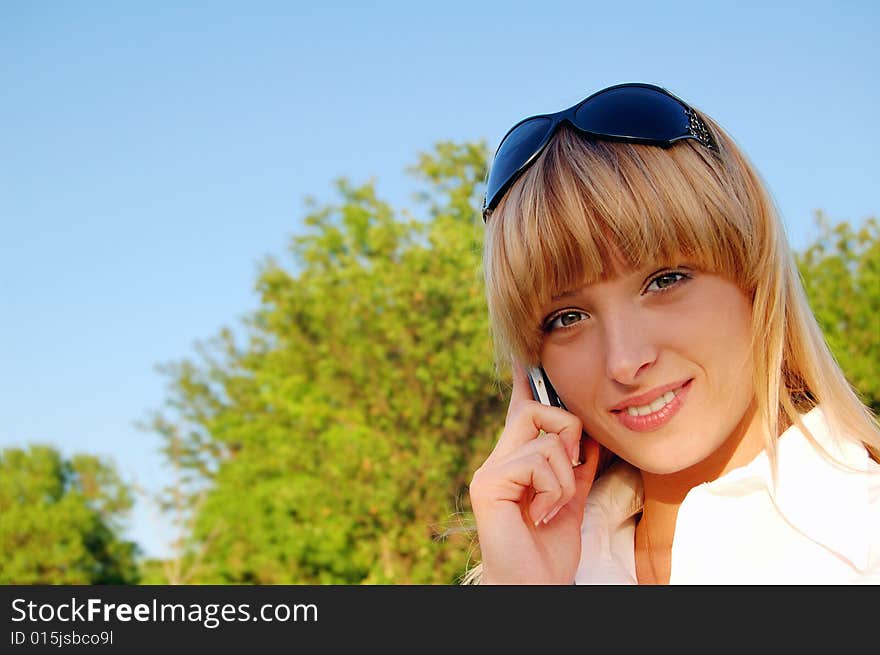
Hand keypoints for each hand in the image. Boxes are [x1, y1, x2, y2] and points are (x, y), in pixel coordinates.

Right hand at [469, 360, 599, 583]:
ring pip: (545, 439)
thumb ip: (578, 468)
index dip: (525, 382)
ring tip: (554, 506)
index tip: (525, 356)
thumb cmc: (548, 551)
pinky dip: (555, 490)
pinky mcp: (489, 484)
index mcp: (514, 462)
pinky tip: (542, 514)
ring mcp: (489, 471)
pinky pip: (538, 462)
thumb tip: (590, 439)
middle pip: (533, 410)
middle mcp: (497, 461)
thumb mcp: (571, 501)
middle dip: (567, 430)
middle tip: (574, 464)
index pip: (520, 411)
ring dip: (566, 477)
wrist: (535, 586)